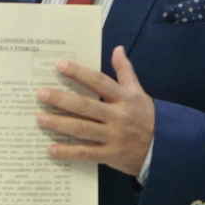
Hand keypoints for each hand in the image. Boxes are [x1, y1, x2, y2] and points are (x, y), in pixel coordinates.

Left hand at [36, 46, 154, 177]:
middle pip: (86, 106)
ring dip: (59, 123)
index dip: (79, 72)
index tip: (59, 65)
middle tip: (41, 94)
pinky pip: (86, 153)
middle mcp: (118, 116)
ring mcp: (113, 137)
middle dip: (62, 99)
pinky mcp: (110, 155)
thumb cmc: (147, 118)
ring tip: (40, 118)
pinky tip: (50, 148)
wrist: (165, 148)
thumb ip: (126, 71)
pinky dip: (68, 152)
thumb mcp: (139, 92)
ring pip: (82, 129)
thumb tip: (117, 49)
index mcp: (124, 98)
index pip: (98, 82)